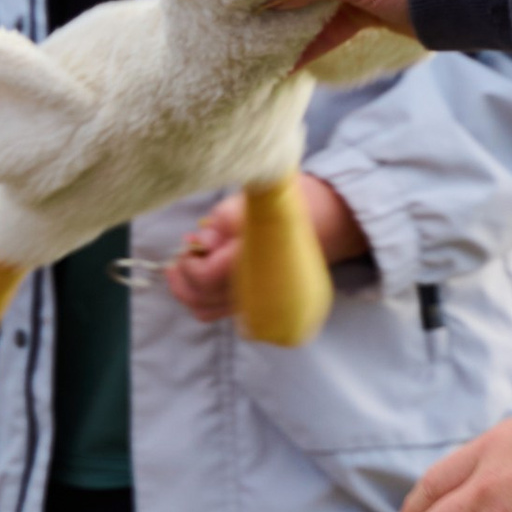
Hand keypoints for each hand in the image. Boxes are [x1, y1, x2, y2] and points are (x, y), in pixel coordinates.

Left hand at [164, 175, 362, 318]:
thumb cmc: (295, 205)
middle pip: (200, 302)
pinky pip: (218, 310)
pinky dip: (202, 297)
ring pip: (206, 310)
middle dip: (181, 279)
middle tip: (182, 255)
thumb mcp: (260, 200)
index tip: (191, 240)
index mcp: (255, 262)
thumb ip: (224, 220)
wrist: (330, 221)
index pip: (205, 277)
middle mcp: (254, 290)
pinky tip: (205, 273)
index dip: (189, 263)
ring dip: (188, 290)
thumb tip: (199, 239)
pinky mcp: (256, 302)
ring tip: (189, 263)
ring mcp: (256, 300)